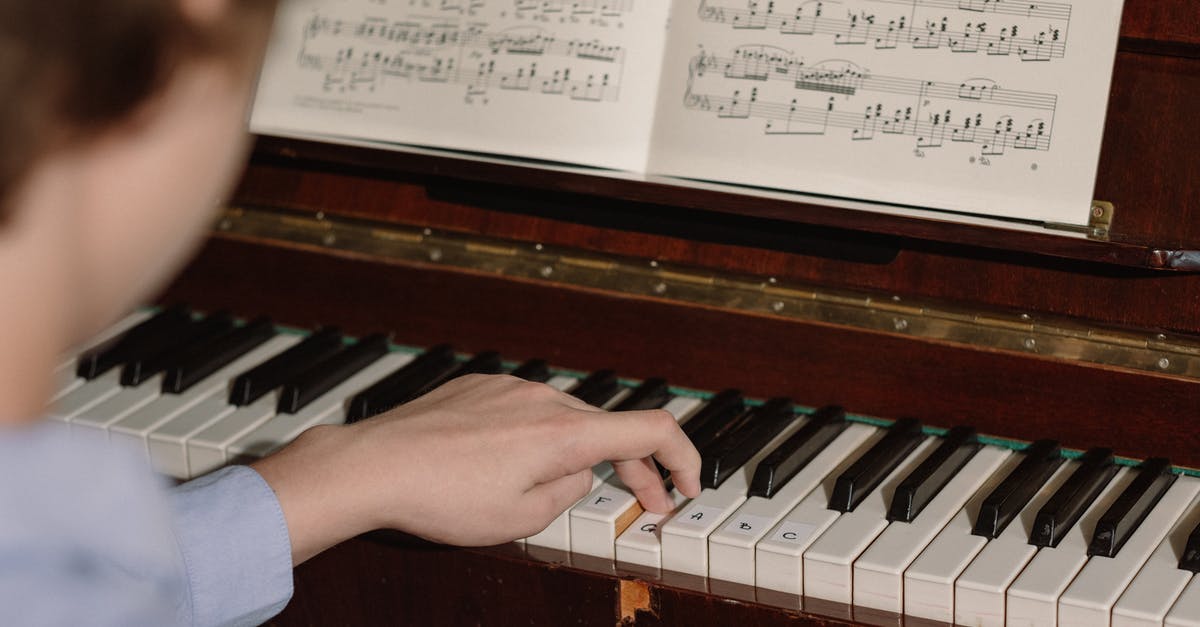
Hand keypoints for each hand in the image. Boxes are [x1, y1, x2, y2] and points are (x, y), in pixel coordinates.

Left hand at [252, 374, 700, 564]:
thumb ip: (567, 494)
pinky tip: (509, 465)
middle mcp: (544, 399)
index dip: (683, 458)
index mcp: (565, 432)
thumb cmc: (441, 496)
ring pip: (565, 419)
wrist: (374, 465)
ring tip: (555, 490)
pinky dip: (536, 437)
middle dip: (633, 468)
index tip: (689, 484)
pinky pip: (526, 411)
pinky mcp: (481, 386)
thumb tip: (576, 475)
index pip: (652, 429)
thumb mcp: (521, 519)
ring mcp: (511, 387)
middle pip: (609, 427)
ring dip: (578, 452)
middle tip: (647, 501)